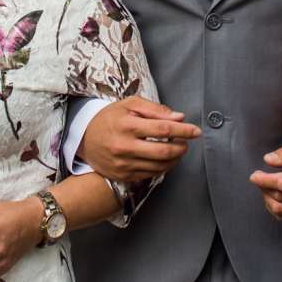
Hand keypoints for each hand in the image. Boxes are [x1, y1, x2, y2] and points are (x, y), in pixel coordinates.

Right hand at [77, 96, 199, 182]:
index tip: (196, 131)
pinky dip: (163, 167)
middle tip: (186, 142)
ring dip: (175, 159)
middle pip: (164, 151)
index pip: (164, 128)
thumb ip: (155, 109)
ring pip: (159, 166)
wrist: (84, 138)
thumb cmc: (110, 118)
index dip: (184, 130)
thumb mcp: (129, 105)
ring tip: (177, 150)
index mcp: (127, 125)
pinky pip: (150, 175)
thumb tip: (179, 117)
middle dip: (182, 147)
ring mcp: (123, 164)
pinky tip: (165, 159)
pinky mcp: (123, 176)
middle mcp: (125, 146)